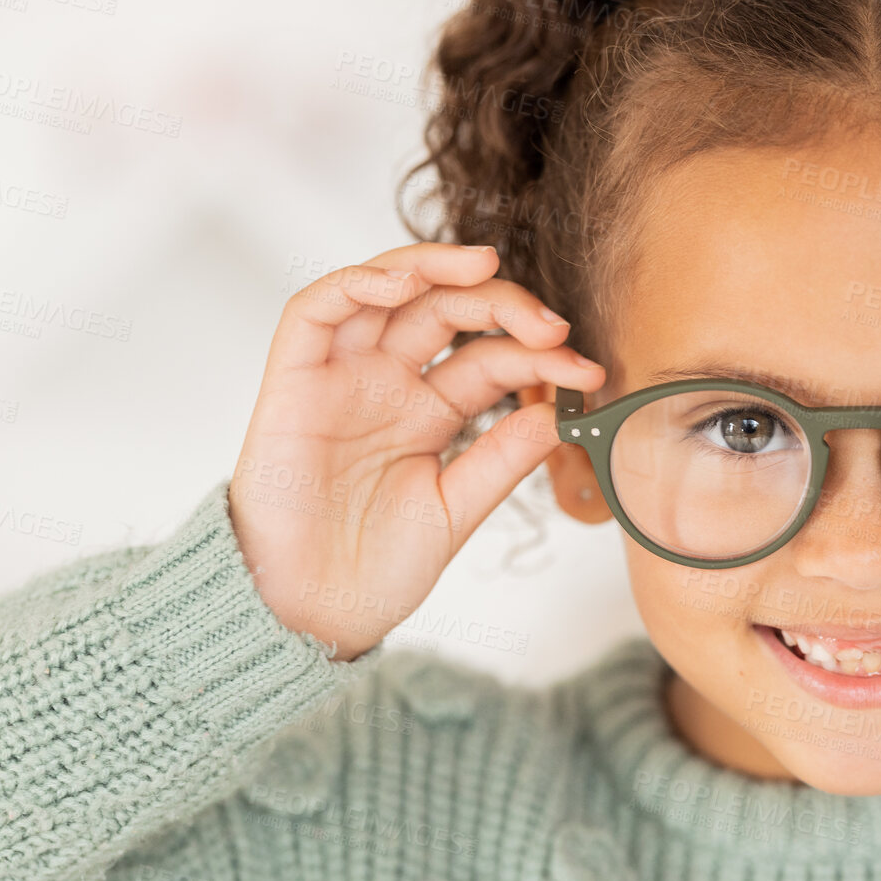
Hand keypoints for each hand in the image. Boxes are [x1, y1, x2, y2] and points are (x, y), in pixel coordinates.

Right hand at [229, 242, 606, 658]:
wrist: (310, 615)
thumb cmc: (375, 568)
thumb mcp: (457, 508)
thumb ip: (503, 459)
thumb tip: (560, 411)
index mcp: (432, 411)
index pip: (492, 359)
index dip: (540, 355)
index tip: (588, 371)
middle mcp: (388, 383)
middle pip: (447, 310)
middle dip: (503, 304)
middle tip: (551, 324)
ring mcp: (341, 376)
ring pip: (385, 291)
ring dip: (433, 266)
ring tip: (484, 266)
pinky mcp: (292, 380)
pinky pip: (315, 311)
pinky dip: (357, 284)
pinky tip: (404, 283)